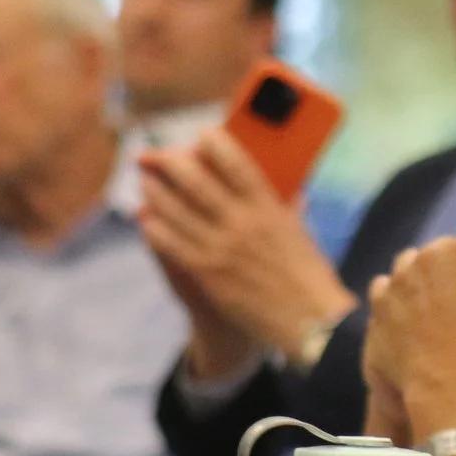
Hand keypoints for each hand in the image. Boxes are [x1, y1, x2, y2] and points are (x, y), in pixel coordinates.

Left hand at [137, 131, 353, 355]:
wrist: (309, 320)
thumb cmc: (310, 275)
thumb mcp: (301, 232)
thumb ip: (289, 206)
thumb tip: (290, 188)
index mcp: (269, 207)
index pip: (236, 162)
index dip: (214, 143)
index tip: (202, 135)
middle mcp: (242, 223)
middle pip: (195, 180)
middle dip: (169, 162)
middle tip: (156, 155)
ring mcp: (220, 248)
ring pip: (173, 209)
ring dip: (154, 191)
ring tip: (145, 181)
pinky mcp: (206, 273)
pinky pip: (169, 243)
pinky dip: (155, 227)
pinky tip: (148, 220)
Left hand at [367, 233, 455, 438]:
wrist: (450, 382)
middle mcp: (429, 253)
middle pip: (442, 251)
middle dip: (451, 270)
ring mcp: (399, 277)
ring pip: (410, 267)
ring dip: (420, 281)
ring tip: (433, 314)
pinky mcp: (378, 302)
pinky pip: (385, 291)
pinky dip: (396, 301)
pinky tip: (410, 323)